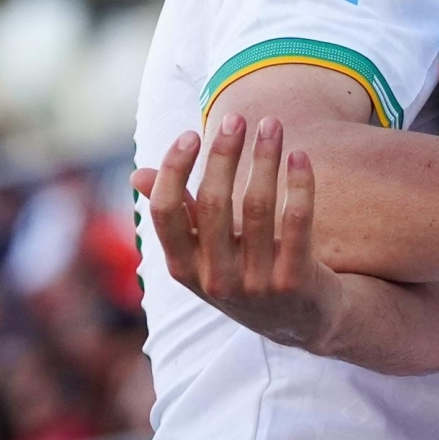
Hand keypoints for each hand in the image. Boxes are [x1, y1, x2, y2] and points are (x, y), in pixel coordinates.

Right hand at [132, 114, 346, 351]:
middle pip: (213, 204)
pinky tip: (300, 156)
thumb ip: (178, 212)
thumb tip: (136, 174)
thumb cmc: (244, 271)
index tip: (191, 133)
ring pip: (258, 207)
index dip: (174, 169)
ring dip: (264, 158)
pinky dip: (299, 185)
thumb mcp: (204, 252)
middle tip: (235, 118)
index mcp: (183, 267)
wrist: (301, 321)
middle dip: (223, 154)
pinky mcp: (294, 281)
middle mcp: (214, 279)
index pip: (164, 212)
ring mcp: (255, 284)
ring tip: (272, 124)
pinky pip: (297, 223)